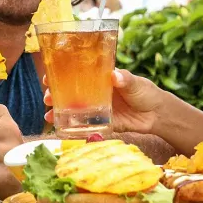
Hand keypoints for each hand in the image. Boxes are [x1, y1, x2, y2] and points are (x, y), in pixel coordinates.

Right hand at [43, 69, 167, 134]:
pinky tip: (61, 129)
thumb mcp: (135, 83)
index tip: (48, 77)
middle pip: (70, 92)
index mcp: (100, 78)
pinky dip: (72, 128)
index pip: (77, 73)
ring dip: (59, 111)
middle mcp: (95, 92)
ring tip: (48, 115)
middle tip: (46, 98)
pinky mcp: (102, 123)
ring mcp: (97, 108)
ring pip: (73, 109)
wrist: (157, 115)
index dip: (61, 74)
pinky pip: (84, 125)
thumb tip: (115, 76)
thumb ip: (125, 80)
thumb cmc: (146, 92)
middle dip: (55, 94)